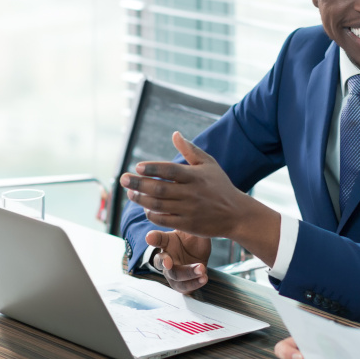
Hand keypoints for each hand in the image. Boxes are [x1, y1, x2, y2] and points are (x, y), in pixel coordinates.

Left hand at [121, 132, 265, 243]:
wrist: (237, 215)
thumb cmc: (220, 186)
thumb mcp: (209, 164)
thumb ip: (190, 150)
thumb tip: (175, 134)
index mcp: (195, 176)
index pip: (170, 170)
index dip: (153, 168)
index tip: (138, 167)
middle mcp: (191, 193)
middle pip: (160, 188)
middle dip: (138, 183)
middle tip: (122, 179)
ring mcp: (189, 210)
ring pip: (159, 205)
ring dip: (141, 199)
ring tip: (130, 193)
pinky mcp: (188, 224)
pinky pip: (164, 220)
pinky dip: (152, 214)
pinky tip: (145, 208)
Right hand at [147, 229, 211, 294]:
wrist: (202, 254)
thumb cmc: (194, 238)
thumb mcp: (194, 229)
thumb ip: (190, 223)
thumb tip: (189, 212)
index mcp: (166, 241)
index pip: (157, 238)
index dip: (153, 238)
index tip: (150, 237)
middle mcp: (166, 258)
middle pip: (160, 262)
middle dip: (165, 263)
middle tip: (170, 262)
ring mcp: (172, 272)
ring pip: (174, 276)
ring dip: (188, 274)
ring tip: (201, 269)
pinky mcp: (182, 283)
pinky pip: (184, 287)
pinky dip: (194, 284)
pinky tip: (204, 278)